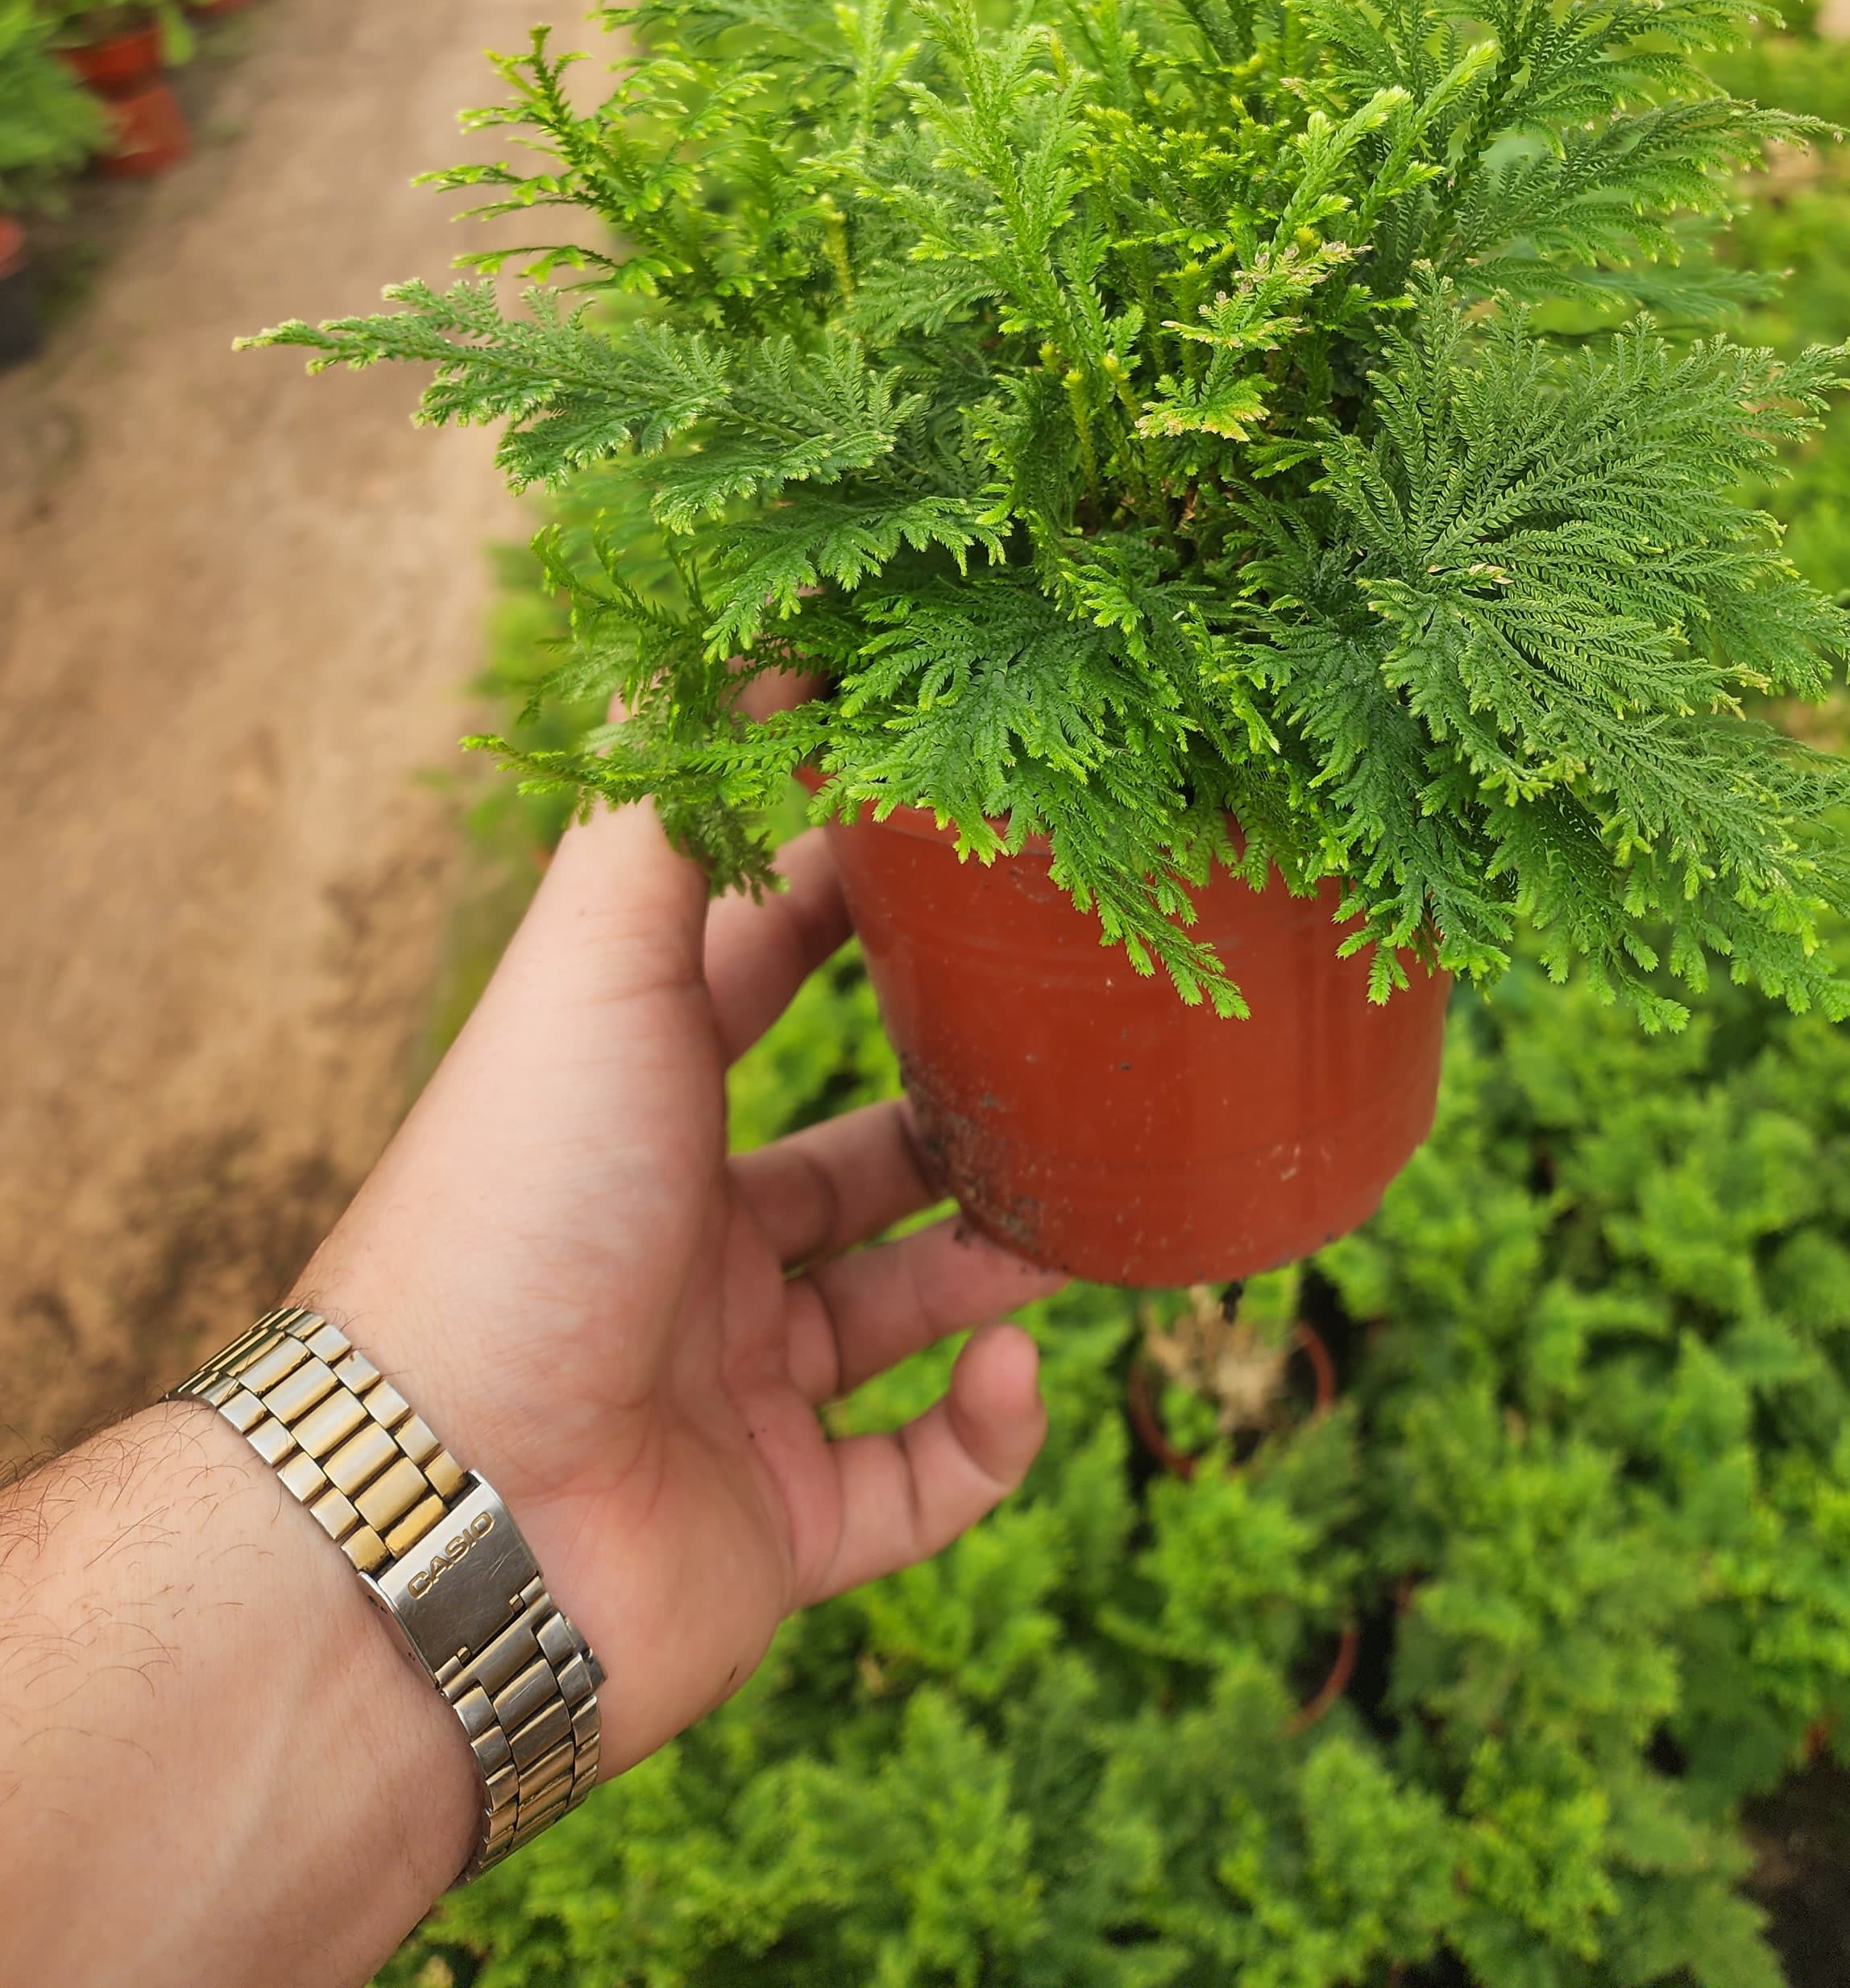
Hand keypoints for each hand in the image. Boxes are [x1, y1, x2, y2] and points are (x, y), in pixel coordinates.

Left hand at [304, 797, 1061, 1782]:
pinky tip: (1016, 1356)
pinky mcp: (778, 1529)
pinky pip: (922, 1480)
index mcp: (637, 1104)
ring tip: (1093, 1197)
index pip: (768, 976)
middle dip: (969, 1099)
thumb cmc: (516, 1207)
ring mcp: (733, 1388)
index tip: (992, 843)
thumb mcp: (592, 969)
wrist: (435, 1511)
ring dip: (1008, 1253)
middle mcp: (684, 1240)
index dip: (868, 906)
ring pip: (909, 1309)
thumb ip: (668, 812)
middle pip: (857, 1154)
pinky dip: (990, 1426)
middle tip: (1086, 1043)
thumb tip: (744, 642)